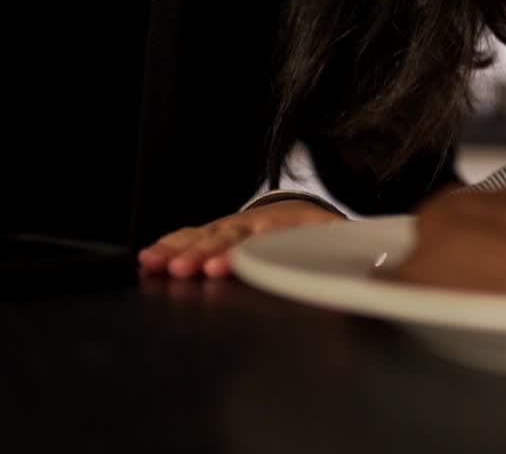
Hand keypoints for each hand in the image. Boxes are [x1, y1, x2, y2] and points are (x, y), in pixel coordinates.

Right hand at [137, 199, 339, 278]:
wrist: (318, 219)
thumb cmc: (329, 241)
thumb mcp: (341, 251)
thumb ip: (339, 270)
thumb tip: (345, 293)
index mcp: (295, 227)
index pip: (265, 239)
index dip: (242, 252)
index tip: (222, 266)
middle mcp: (263, 223)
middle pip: (231, 235)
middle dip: (204, 252)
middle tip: (182, 269)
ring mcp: (241, 225)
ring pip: (209, 233)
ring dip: (182, 248)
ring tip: (156, 262)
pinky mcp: (224, 230)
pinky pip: (196, 233)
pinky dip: (173, 243)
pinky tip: (152, 255)